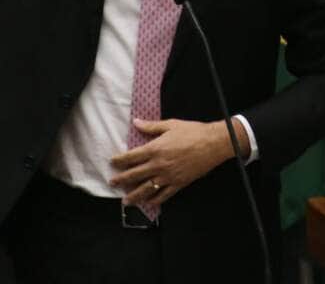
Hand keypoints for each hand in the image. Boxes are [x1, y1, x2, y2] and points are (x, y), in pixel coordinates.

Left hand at [109, 117, 247, 207]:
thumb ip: (151, 126)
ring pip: (147, 189)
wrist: (212, 144)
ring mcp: (168, 176)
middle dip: (122, 180)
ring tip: (125, 201)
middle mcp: (158, 165)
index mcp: (155, 149)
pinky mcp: (179, 184)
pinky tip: (149, 203)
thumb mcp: (170, 125)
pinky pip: (164, 195)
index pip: (131, 157)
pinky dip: (155, 200)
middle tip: (112, 183)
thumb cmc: (192, 132)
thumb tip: (136, 122)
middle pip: (135, 175)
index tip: (112, 162)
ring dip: (134, 195)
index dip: (120, 160)